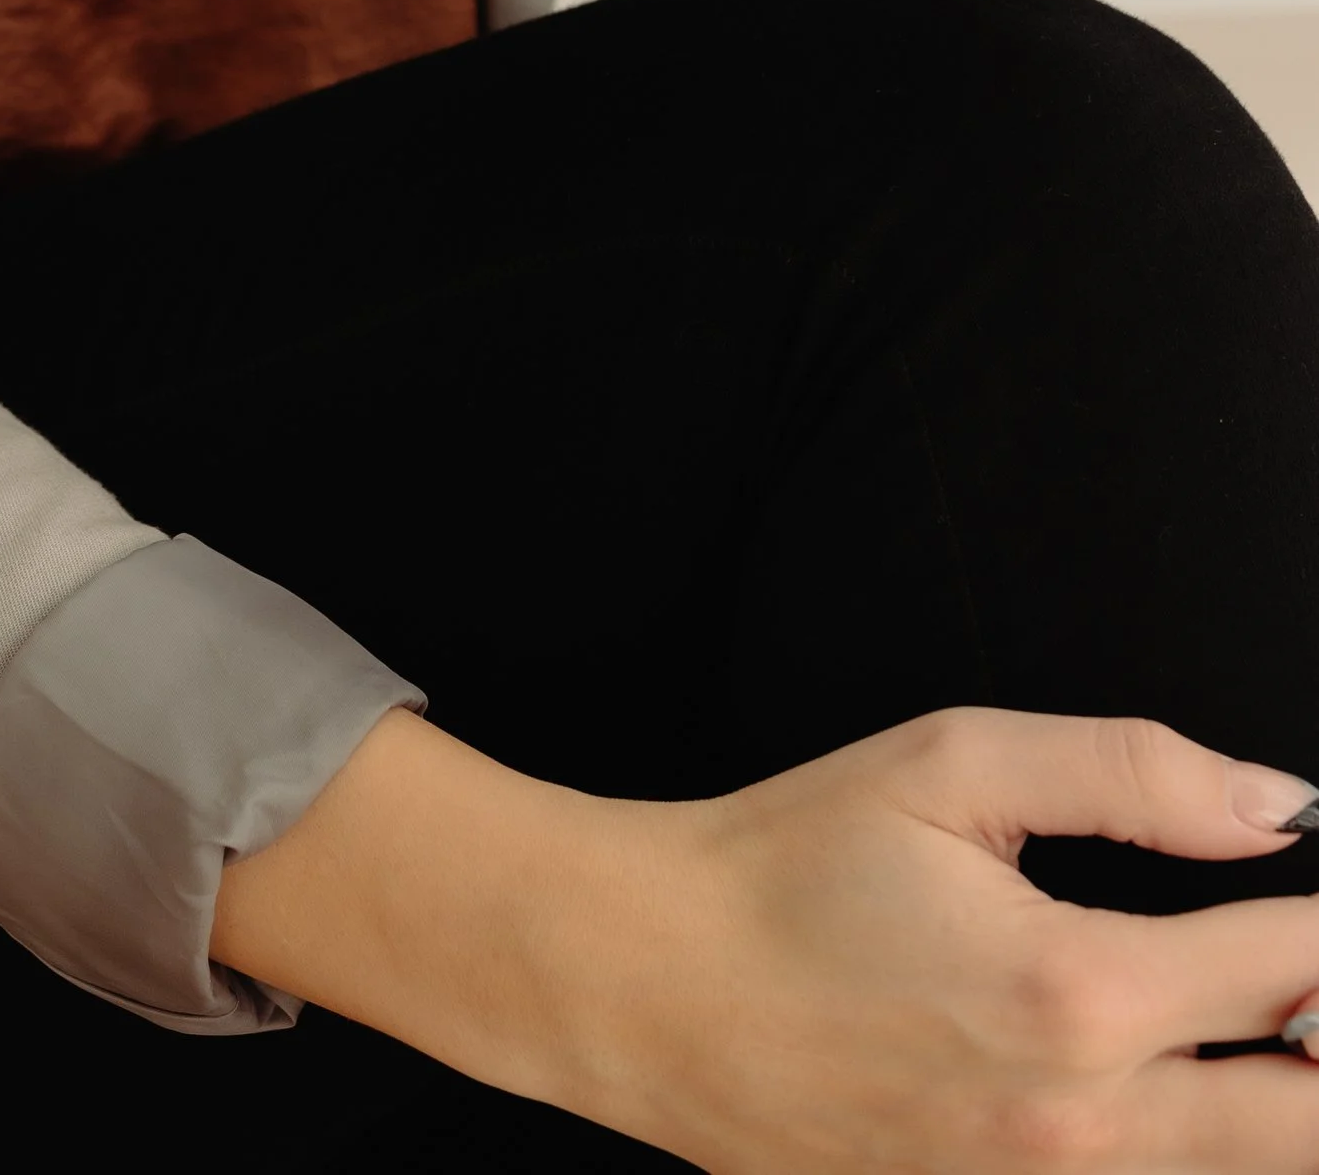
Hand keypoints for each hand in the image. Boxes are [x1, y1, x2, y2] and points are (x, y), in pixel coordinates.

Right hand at [211, 704, 1318, 1169]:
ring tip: (1266, 1034)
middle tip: (1312, 986)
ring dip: (1272, 1104)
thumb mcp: (951, 763)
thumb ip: (1131, 772)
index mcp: (1075, 988)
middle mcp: (1079, 1119)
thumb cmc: (784, 863)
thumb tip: (1277, 805)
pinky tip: (1170, 1086)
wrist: (647, 984)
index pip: (1293, 974)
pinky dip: (1183, 1146)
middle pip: (1302, 1126)